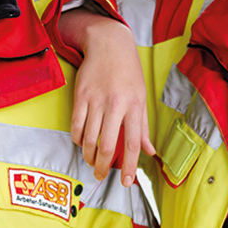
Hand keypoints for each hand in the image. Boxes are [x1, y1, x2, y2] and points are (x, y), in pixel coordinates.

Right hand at [63, 13, 154, 184]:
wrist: (108, 44)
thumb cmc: (128, 72)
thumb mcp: (141, 97)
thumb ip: (143, 127)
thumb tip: (150, 151)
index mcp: (134, 106)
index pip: (133, 143)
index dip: (130, 166)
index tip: (127, 182)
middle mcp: (115, 105)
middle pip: (107, 145)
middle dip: (104, 166)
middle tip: (101, 176)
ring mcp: (96, 100)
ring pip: (89, 139)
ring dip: (90, 155)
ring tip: (92, 161)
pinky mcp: (80, 96)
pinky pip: (77, 126)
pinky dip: (79, 140)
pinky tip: (83, 143)